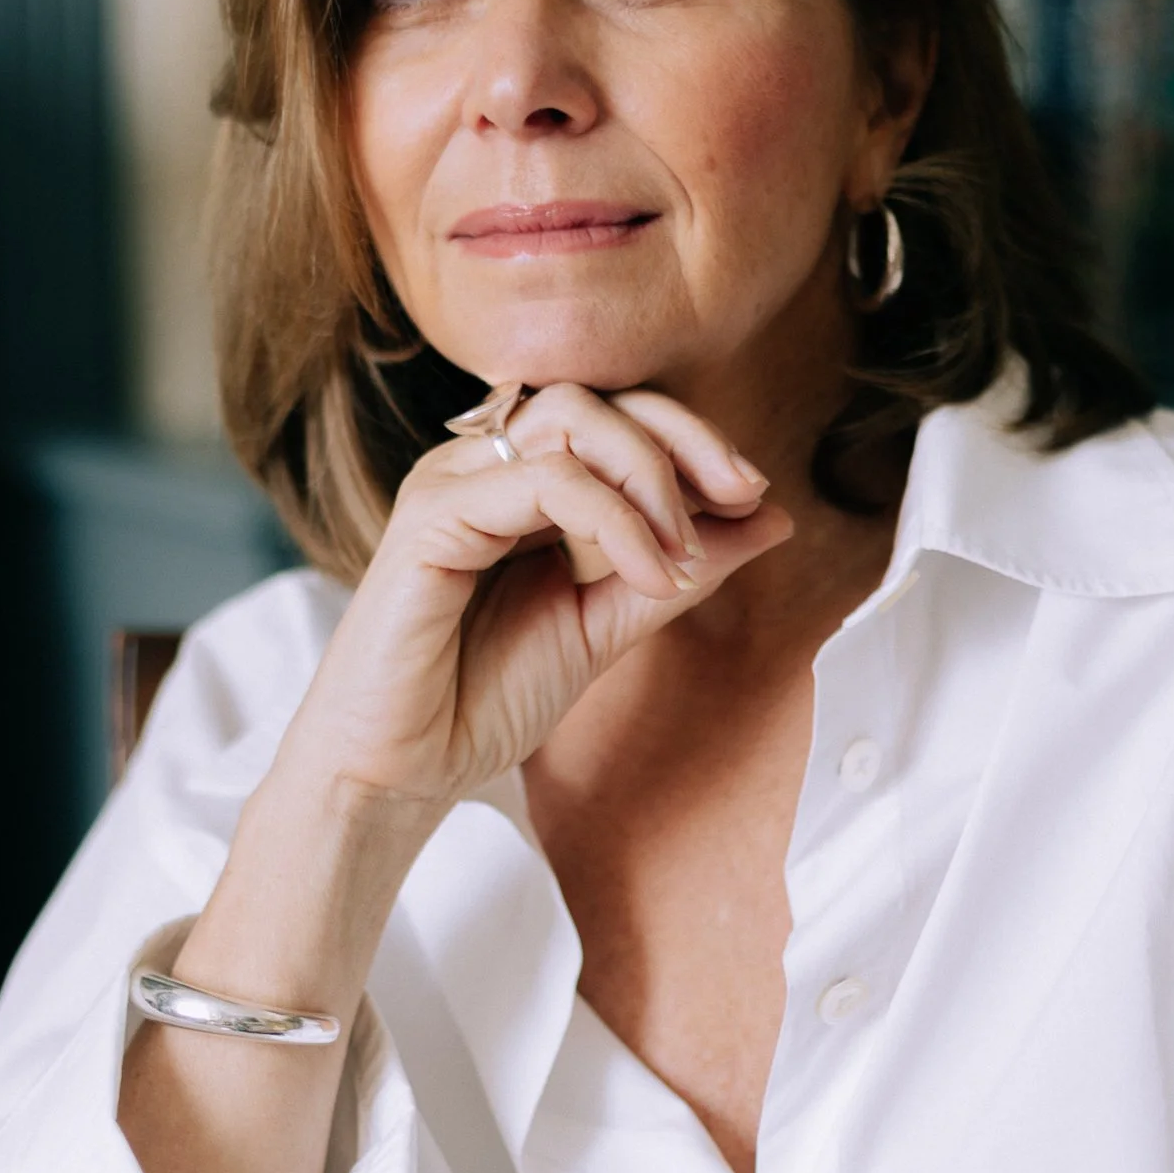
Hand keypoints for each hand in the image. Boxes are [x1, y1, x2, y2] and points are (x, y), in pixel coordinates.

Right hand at [279, 384, 789, 825]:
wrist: (401, 772)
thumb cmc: (482, 700)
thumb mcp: (607, 626)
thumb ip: (679, 570)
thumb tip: (772, 518)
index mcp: (518, 483)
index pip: (614, 417)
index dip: (693, 442)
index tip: (755, 500)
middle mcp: (482, 467)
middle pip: (598, 400)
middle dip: (686, 441)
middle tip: (744, 499)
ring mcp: (453, 483)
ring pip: (571, 422)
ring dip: (652, 481)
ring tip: (685, 561)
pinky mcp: (431, 514)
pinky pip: (543, 480)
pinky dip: (613, 520)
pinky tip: (648, 577)